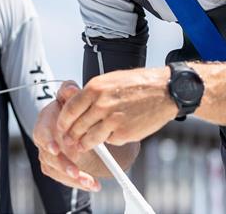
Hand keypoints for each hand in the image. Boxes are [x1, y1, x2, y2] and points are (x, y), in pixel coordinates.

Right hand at [33, 81, 101, 191]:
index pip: (41, 132)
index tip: (56, 149)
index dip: (47, 141)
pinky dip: (78, 183)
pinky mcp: (57, 167)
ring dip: (73, 178)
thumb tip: (70, 88)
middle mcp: (46, 139)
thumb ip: (69, 90)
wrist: (82, 120)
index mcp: (46, 121)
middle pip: (48, 156)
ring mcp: (50, 155)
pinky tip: (92, 184)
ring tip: (90, 181)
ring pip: (56, 170)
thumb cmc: (75, 107)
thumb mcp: (73, 95)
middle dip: (62, 165)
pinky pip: (64, 178)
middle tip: (76, 171)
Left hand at [57, 67, 176, 151]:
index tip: (61, 128)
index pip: (69, 109)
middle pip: (76, 127)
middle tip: (70, 141)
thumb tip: (77, 107)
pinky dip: (109, 140)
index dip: (62, 122)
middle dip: (71, 137)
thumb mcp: (110, 81)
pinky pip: (108, 141)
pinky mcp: (123, 133)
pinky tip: (115, 133)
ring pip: (89, 139)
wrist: (164, 90)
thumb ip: (93, 94)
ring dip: (85, 144)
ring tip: (84, 145)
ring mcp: (111, 120)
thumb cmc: (138, 84)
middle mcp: (100, 104)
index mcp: (95, 88)